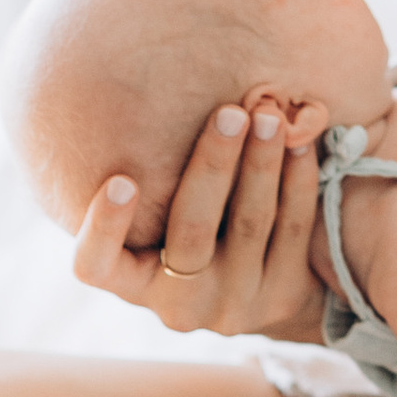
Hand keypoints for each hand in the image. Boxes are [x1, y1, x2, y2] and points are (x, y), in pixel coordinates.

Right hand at [70, 96, 332, 339]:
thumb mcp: (156, 227)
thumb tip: (134, 91)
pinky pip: (294, 230)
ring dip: (261, 163)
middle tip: (230, 113)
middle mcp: (179, 304)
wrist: (266, 291)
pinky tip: (300, 143)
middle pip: (190, 230)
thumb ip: (147, 187)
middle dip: (212, 164)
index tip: (120, 181)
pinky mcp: (283, 296)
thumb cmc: (191, 234)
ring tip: (268, 115)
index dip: (104, 228)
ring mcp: (233, 304)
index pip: (96, 266)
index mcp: (132, 283)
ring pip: (248, 225)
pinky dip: (297, 181)